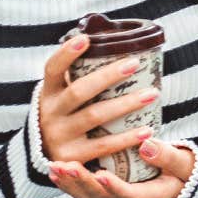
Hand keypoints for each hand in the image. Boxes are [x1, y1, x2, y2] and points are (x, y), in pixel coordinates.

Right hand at [36, 35, 158, 167]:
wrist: (45, 158)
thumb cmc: (65, 117)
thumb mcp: (60, 97)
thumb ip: (77, 77)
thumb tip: (109, 45)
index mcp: (48, 93)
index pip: (52, 68)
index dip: (66, 54)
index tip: (86, 39)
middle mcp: (50, 113)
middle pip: (79, 91)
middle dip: (108, 76)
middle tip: (134, 63)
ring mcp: (59, 136)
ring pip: (95, 116)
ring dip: (126, 104)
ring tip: (152, 94)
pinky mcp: (72, 157)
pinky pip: (103, 145)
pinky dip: (126, 138)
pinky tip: (146, 130)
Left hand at [49, 139, 195, 197]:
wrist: (180, 181)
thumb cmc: (184, 170)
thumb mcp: (184, 163)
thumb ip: (168, 156)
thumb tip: (147, 145)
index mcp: (150, 197)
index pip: (129, 195)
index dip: (114, 187)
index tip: (101, 174)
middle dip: (81, 183)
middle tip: (66, 166)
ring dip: (70, 184)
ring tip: (54, 167)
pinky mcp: (105, 194)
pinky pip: (84, 192)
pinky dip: (68, 183)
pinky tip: (53, 170)